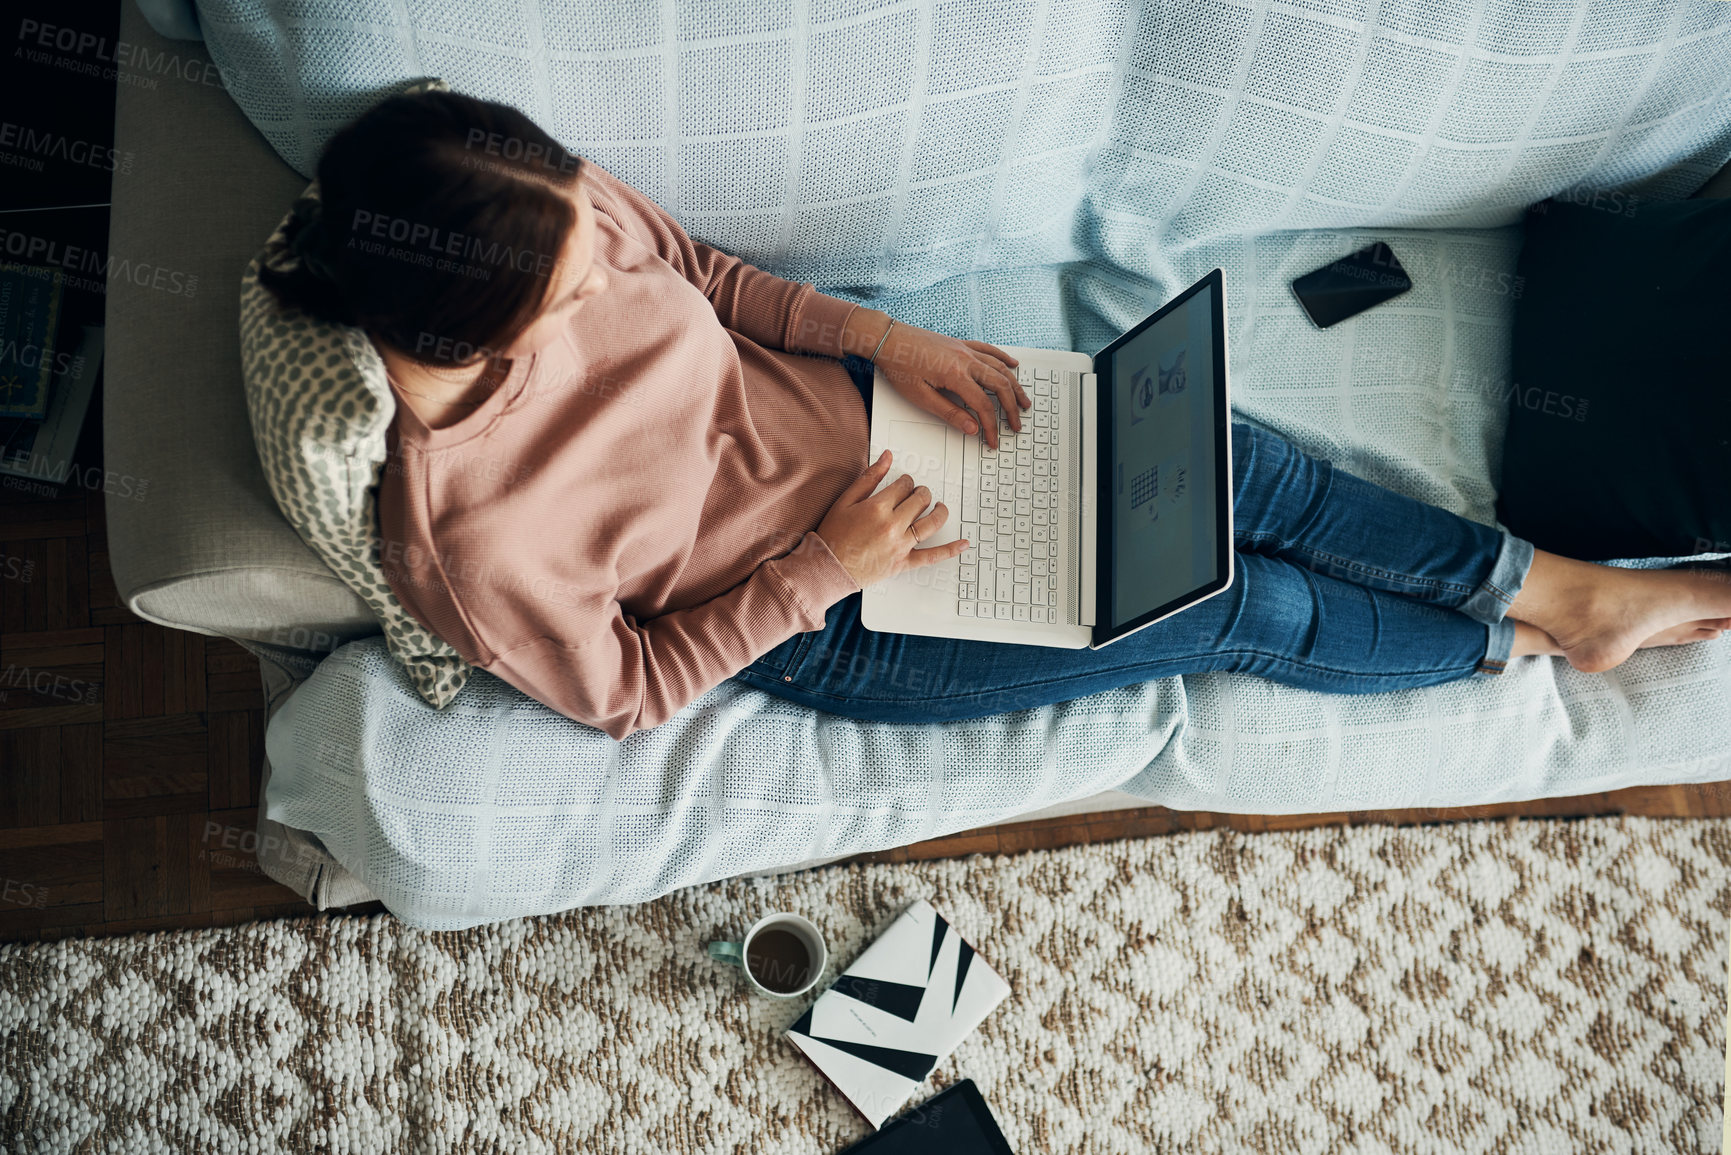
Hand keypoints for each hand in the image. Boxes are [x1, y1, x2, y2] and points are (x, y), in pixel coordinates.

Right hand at [815, 450, 967, 588]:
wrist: (828, 567)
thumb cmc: (833, 535)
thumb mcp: (846, 500)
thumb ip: (869, 477)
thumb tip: (886, 457)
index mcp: (878, 507)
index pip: (904, 486)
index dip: (905, 482)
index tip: (903, 484)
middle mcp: (892, 525)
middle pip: (920, 501)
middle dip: (921, 493)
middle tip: (918, 494)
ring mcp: (900, 545)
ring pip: (931, 523)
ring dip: (939, 512)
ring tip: (939, 507)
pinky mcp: (904, 563)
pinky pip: (932, 556)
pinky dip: (950, 550)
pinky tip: (963, 543)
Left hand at [848, 312, 1027, 449]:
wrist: (888, 339)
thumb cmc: (899, 366)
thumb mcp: (920, 397)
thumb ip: (949, 413)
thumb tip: (971, 427)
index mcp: (955, 375)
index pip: (983, 406)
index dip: (991, 426)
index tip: (992, 439)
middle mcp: (965, 360)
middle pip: (1000, 385)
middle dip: (1011, 407)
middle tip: (1016, 424)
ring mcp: (965, 350)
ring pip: (1000, 368)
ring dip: (1015, 385)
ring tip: (1023, 401)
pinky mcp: (961, 344)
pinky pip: (990, 350)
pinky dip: (1004, 358)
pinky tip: (1013, 365)